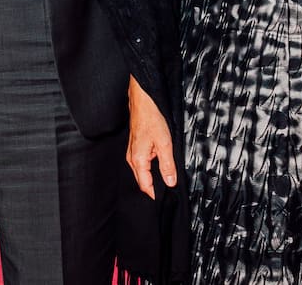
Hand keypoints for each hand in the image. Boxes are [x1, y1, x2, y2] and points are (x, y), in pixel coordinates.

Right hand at [126, 78, 176, 198]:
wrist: (142, 100)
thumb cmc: (151, 118)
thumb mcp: (165, 143)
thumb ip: (167, 165)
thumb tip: (170, 182)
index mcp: (137, 160)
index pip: (146, 186)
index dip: (155, 195)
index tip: (165, 201)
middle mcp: (132, 158)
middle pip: (142, 180)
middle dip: (153, 187)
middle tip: (167, 193)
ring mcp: (132, 152)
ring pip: (142, 171)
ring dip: (152, 177)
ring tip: (164, 180)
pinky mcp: (135, 146)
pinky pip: (142, 163)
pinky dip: (150, 167)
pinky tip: (159, 164)